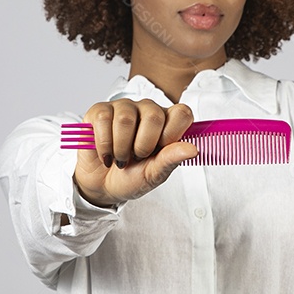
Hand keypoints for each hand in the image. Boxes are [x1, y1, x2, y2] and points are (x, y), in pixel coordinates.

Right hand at [72, 99, 197, 206]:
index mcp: (167, 123)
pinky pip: (103, 119)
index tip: (160, 150)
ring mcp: (124, 107)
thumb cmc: (132, 177)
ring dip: (121, 148)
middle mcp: (147, 110)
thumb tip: (193, 149)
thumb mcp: (155, 174)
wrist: (102, 186)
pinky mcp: (100, 110)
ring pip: (126, 119)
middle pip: (154, 115)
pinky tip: (105, 153)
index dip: (172, 133)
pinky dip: (104, 144)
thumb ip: (172, 159)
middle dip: (143, 146)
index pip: (182, 113)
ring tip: (120, 157)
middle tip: (136, 157)